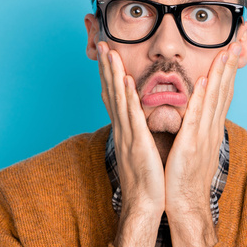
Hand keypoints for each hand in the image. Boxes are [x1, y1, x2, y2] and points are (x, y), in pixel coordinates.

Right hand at [97, 42, 164, 246]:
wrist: (145, 204)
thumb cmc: (146, 178)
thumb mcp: (140, 147)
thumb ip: (138, 130)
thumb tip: (138, 117)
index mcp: (125, 129)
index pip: (114, 96)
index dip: (109, 73)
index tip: (106, 53)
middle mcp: (122, 129)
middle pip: (111, 92)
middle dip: (106, 67)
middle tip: (101, 43)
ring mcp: (128, 135)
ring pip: (118, 99)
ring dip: (113, 75)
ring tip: (109, 53)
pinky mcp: (137, 144)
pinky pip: (132, 117)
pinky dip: (128, 98)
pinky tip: (127, 81)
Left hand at [164, 43, 241, 246]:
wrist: (185, 205)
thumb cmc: (185, 176)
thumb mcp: (194, 145)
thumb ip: (196, 125)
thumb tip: (196, 110)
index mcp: (210, 128)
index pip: (222, 94)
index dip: (228, 71)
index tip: (232, 48)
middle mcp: (211, 129)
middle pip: (223, 91)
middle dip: (230, 65)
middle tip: (238, 41)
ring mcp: (203, 137)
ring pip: (214, 100)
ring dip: (221, 74)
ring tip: (227, 52)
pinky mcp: (190, 147)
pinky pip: (197, 119)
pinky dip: (202, 99)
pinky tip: (205, 82)